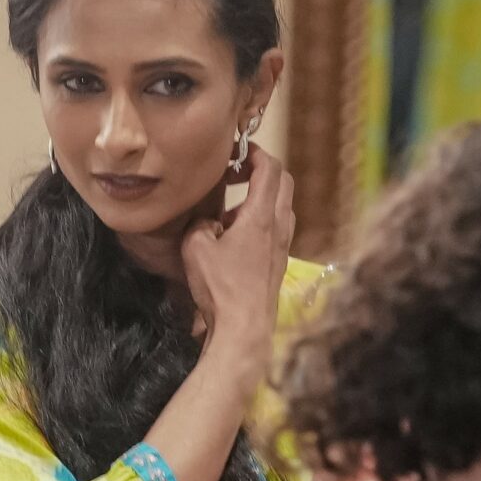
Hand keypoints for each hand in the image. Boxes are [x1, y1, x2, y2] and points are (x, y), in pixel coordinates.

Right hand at [181, 145, 293, 382]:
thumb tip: (210, 221)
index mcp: (262, 215)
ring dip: (260, 198)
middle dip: (261, 171)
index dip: (254, 153)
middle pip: (283, 182)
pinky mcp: (280, 262)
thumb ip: (202, 222)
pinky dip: (261, 220)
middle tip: (235, 174)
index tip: (235, 152)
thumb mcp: (196, 246)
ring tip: (230, 211)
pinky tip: (236, 238)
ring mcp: (284, 245)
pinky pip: (277, 228)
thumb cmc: (221, 287)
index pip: (271, 168)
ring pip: (282, 206)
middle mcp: (280, 226)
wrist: (244, 328)